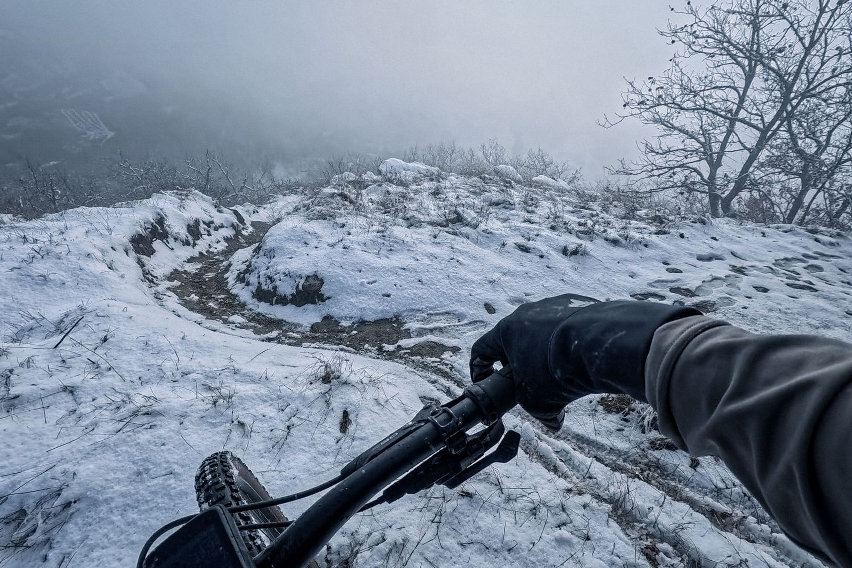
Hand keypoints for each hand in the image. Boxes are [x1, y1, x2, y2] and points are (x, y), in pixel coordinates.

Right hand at [470, 295, 699, 429]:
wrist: (599, 346)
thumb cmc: (558, 371)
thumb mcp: (537, 401)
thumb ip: (535, 411)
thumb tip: (553, 421)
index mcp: (506, 331)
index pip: (482, 350)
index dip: (480, 370)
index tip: (487, 382)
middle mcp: (527, 313)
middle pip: (515, 341)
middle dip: (520, 364)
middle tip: (530, 383)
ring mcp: (554, 306)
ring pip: (543, 333)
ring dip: (547, 354)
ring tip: (563, 374)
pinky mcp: (579, 304)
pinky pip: (569, 327)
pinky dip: (571, 344)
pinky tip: (582, 361)